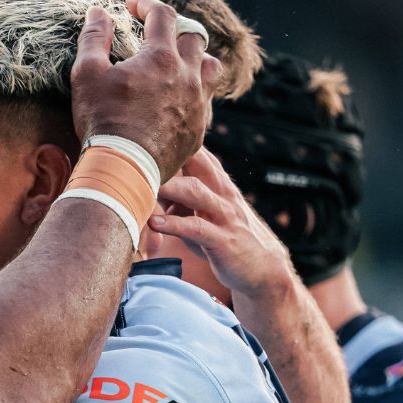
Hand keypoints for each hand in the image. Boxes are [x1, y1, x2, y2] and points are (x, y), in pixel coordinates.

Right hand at [70, 0, 221, 180]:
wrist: (123, 169)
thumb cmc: (102, 119)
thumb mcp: (87, 74)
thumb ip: (94, 38)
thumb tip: (99, 12)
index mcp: (161, 57)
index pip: (163, 14)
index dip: (147, 4)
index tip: (132, 6)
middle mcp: (187, 75)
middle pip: (194, 37)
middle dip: (174, 29)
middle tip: (154, 35)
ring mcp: (198, 103)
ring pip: (210, 67)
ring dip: (195, 59)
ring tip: (177, 63)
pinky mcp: (199, 129)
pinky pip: (206, 101)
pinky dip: (194, 92)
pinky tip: (177, 98)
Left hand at [149, 147, 296, 299]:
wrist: (263, 269)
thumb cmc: (224, 238)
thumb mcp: (203, 215)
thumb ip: (178, 201)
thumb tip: (149, 192)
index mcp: (217, 183)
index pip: (197, 153)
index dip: (175, 142)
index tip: (146, 133)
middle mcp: (222, 193)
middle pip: (197, 163)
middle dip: (171, 154)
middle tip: (139, 150)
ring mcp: (224, 215)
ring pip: (194, 191)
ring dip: (168, 186)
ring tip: (141, 185)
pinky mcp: (223, 240)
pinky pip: (196, 228)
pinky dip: (174, 224)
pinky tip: (154, 223)